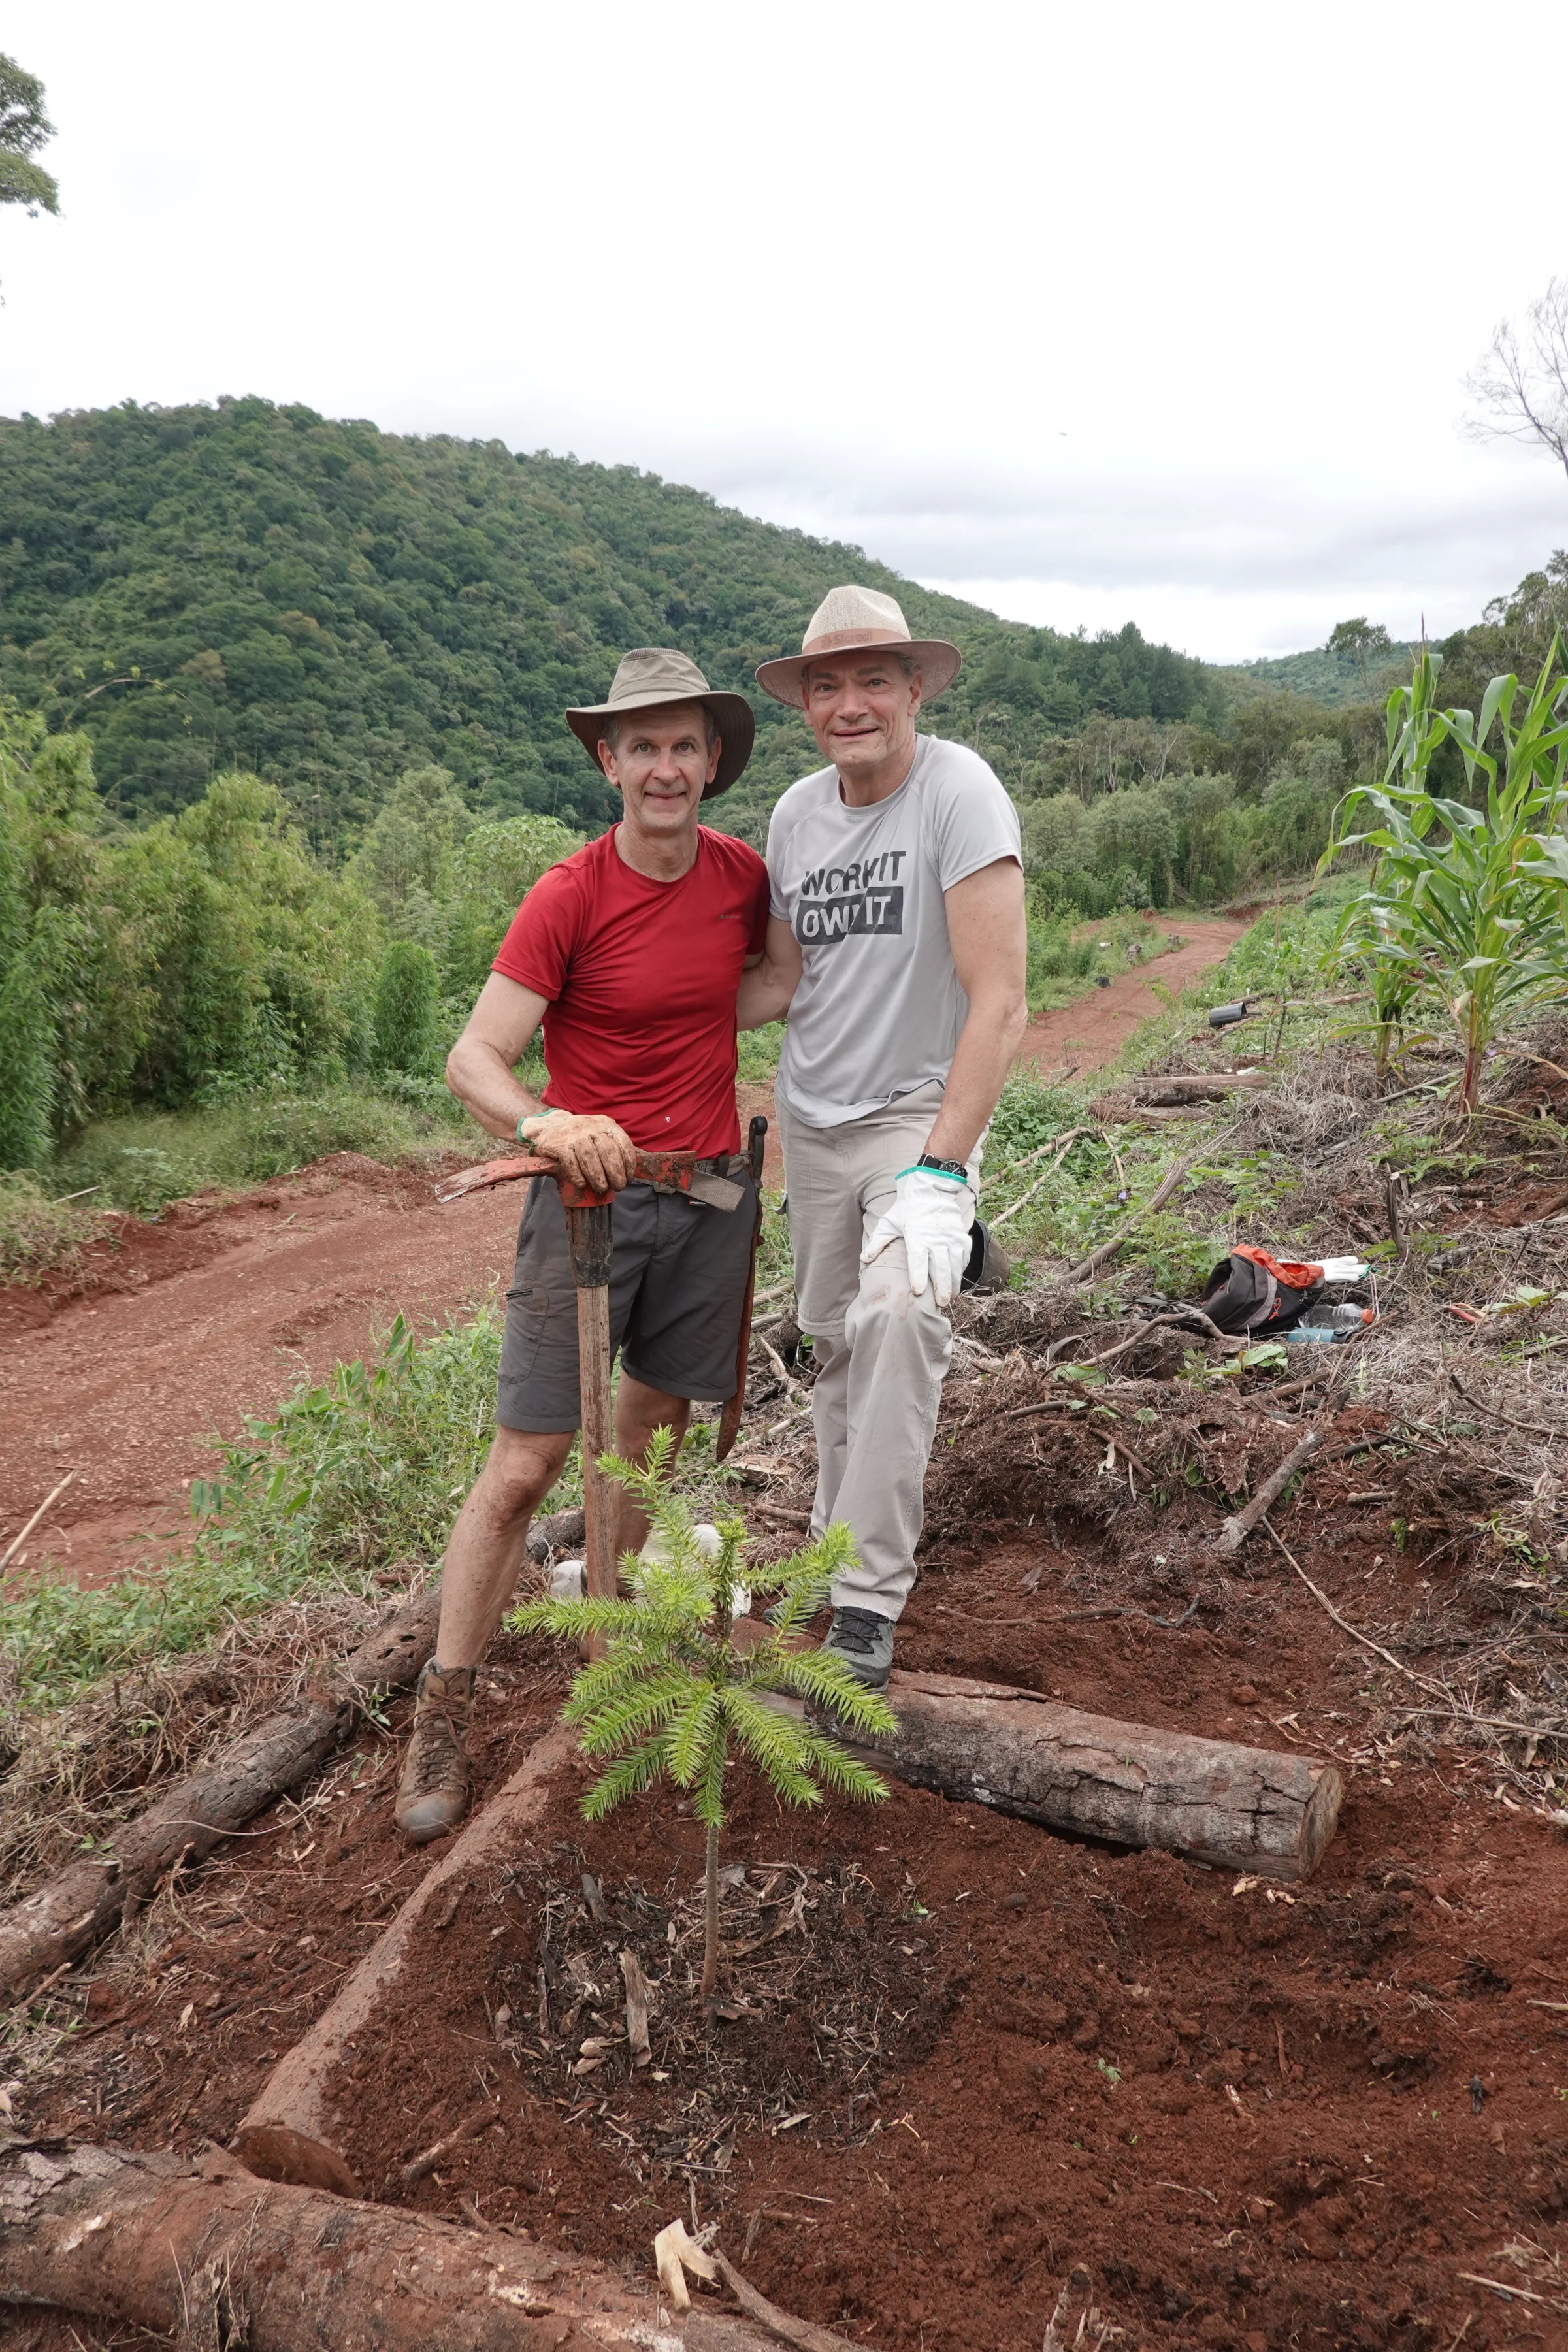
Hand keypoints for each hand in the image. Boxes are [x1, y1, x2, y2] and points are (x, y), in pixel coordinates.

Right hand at [524, 1111, 638, 1191]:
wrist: (548, 1129)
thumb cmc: (580, 1138)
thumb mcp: (599, 1135)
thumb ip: (613, 1147)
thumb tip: (630, 1171)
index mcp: (605, 1124)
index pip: (622, 1143)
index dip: (628, 1163)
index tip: (629, 1178)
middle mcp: (590, 1126)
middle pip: (608, 1151)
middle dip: (615, 1172)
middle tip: (618, 1187)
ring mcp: (573, 1134)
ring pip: (589, 1157)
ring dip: (597, 1176)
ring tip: (601, 1188)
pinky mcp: (558, 1144)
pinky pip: (570, 1161)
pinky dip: (577, 1174)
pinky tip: (581, 1184)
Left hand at [860, 1164, 975, 1308]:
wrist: (931, 1188)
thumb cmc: (907, 1208)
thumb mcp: (889, 1222)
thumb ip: (877, 1242)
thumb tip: (864, 1259)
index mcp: (917, 1238)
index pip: (918, 1262)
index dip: (919, 1278)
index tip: (918, 1292)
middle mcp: (936, 1240)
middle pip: (941, 1269)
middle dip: (942, 1289)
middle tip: (941, 1305)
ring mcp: (951, 1239)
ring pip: (955, 1266)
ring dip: (953, 1283)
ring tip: (950, 1297)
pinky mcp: (961, 1236)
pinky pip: (963, 1257)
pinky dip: (960, 1269)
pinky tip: (956, 1279)